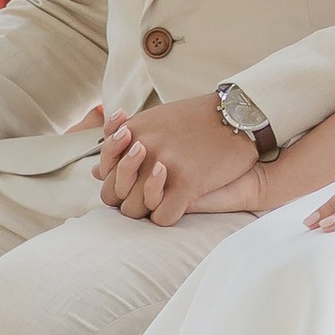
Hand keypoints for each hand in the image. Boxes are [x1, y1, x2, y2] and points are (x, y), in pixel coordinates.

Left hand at [96, 92, 272, 226]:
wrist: (238, 116)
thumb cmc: (197, 118)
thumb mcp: (154, 120)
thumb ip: (123, 143)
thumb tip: (95, 171)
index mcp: (132, 132)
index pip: (105, 175)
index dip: (116, 186)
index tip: (134, 184)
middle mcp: (142, 148)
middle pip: (114, 196)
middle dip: (128, 202)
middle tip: (149, 197)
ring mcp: (164, 166)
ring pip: (135, 211)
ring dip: (147, 211)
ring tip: (165, 200)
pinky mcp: (187, 183)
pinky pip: (162, 218)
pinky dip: (168, 216)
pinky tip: (181, 204)